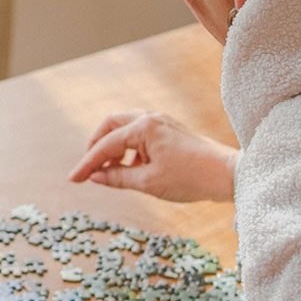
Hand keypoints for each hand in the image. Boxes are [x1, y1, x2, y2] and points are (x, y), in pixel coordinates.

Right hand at [66, 111, 237, 202]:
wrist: (227, 175)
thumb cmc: (190, 178)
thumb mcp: (148, 182)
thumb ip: (117, 177)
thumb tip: (95, 177)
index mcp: (143, 128)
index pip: (105, 145)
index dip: (87, 164)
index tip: (73, 180)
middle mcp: (150, 118)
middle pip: (110, 125)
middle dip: (96, 146)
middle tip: (89, 169)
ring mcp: (161, 122)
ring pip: (125, 129)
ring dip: (114, 148)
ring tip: (112, 173)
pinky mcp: (169, 130)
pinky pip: (140, 135)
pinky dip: (130, 150)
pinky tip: (132, 169)